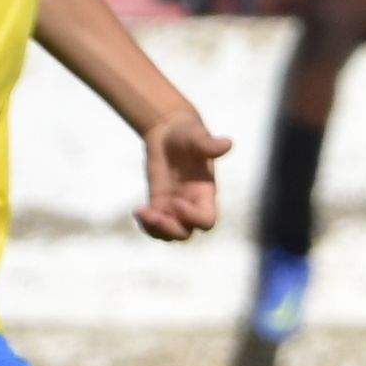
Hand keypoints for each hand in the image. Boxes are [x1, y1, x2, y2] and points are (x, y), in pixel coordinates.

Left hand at [137, 110, 228, 241]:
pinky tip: (138, 211)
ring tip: (143, 213)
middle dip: (170, 229)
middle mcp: (193, 203)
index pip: (207, 220)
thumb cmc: (187, 133)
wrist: (171, 132)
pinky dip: (146, 225)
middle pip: (186, 233)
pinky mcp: (159, 203)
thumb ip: (209, 144)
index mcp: (206, 193)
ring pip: (170, 234)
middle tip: (155, 215)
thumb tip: (227, 143)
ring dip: (156, 230)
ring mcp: (175, 206)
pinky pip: (155, 225)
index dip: (192, 217)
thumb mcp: (196, 137)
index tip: (176, 202)